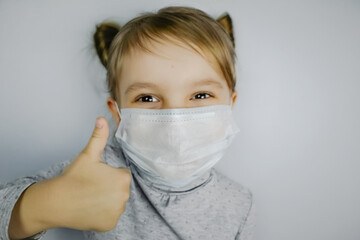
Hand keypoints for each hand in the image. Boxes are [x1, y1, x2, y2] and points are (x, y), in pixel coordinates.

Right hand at [55, 117, 130, 231]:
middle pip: (120, 189)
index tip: (96, 176)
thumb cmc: (73, 177)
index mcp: (123, 178)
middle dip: (109, 187)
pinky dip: (103, 214)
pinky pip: (110, 216)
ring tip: (90, 197)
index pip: (122, 174)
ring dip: (107, 200)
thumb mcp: (88, 155)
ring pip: (115, 203)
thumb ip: (98, 137)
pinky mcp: (110, 224)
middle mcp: (124, 196)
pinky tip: (90, 208)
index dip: (108, 174)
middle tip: (91, 187)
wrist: (56, 202)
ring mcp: (117, 212)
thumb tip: (101, 119)